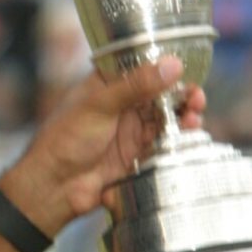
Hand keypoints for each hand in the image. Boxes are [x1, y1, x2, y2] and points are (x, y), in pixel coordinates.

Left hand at [4, 58, 203, 231]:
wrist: (55, 186)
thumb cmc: (65, 138)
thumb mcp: (100, 105)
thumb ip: (136, 85)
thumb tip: (171, 65)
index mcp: (107, 83)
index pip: (142, 67)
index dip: (166, 66)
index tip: (187, 68)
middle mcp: (122, 103)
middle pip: (161, 92)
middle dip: (182, 92)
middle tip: (196, 96)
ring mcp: (131, 128)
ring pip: (167, 116)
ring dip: (184, 114)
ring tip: (194, 115)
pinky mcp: (138, 152)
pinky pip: (165, 141)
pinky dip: (179, 136)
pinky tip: (189, 133)